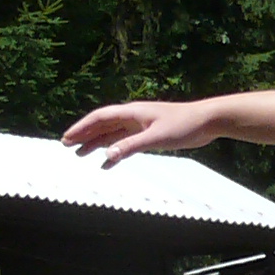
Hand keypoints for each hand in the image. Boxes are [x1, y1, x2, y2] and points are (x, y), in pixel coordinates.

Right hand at [63, 100, 224, 165]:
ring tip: (80, 154)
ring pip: (112, 134)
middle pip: (102, 125)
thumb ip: (131, 146)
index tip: (67, 138)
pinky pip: (126, 142)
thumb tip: (107, 156)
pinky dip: (115, 151)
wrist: (207, 121)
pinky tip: (108, 162)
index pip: (99, 118)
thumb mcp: (156, 138)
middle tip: (66, 146)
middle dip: (84, 135)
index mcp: (132, 112)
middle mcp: (133, 117)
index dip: (81, 128)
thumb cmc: (184, 125)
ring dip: (96, 143)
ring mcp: (141, 125)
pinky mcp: (150, 134)